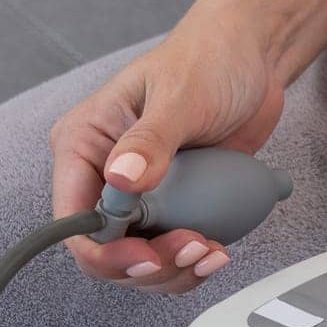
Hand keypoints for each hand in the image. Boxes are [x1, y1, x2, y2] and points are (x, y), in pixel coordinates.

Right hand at [49, 10, 285, 294]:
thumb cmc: (208, 59)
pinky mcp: (178, 203)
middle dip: (149, 264)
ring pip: (142, 258)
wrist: (254, 56)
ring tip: (212, 253)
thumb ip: (150, 140)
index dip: (105, 251)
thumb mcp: (179, 96)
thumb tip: (121, 180)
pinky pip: (174, 248)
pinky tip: (218, 252)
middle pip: (107, 249)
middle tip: (194, 249)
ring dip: (175, 270)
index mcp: (84, 144)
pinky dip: (193, 261)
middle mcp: (105, 174)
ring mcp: (142, 193)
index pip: (72, 219)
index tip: (147, 257)